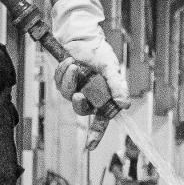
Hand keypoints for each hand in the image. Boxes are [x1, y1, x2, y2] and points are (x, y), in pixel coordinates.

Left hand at [47, 0, 130, 125]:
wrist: (83, 37)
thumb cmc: (100, 53)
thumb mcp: (111, 68)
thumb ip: (117, 86)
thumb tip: (124, 105)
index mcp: (102, 97)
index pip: (100, 120)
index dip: (95, 135)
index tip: (90, 147)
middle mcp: (88, 96)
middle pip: (81, 110)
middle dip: (79, 104)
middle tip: (78, 95)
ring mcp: (74, 89)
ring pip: (68, 95)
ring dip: (69, 81)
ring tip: (74, 65)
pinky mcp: (62, 81)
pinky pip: (60, 83)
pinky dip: (63, 72)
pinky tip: (69, 62)